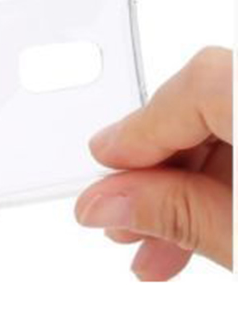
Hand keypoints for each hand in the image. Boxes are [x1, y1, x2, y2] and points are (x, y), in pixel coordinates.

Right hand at [75, 47, 232, 279]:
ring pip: (227, 124)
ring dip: (190, 184)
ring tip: (161, 247)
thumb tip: (108, 202)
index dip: (142, 129)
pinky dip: (226, 180)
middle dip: (160, 167)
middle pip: (208, 103)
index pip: (199, 86)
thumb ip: (180, 214)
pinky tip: (205, 229)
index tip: (106, 168)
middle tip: (124, 216)